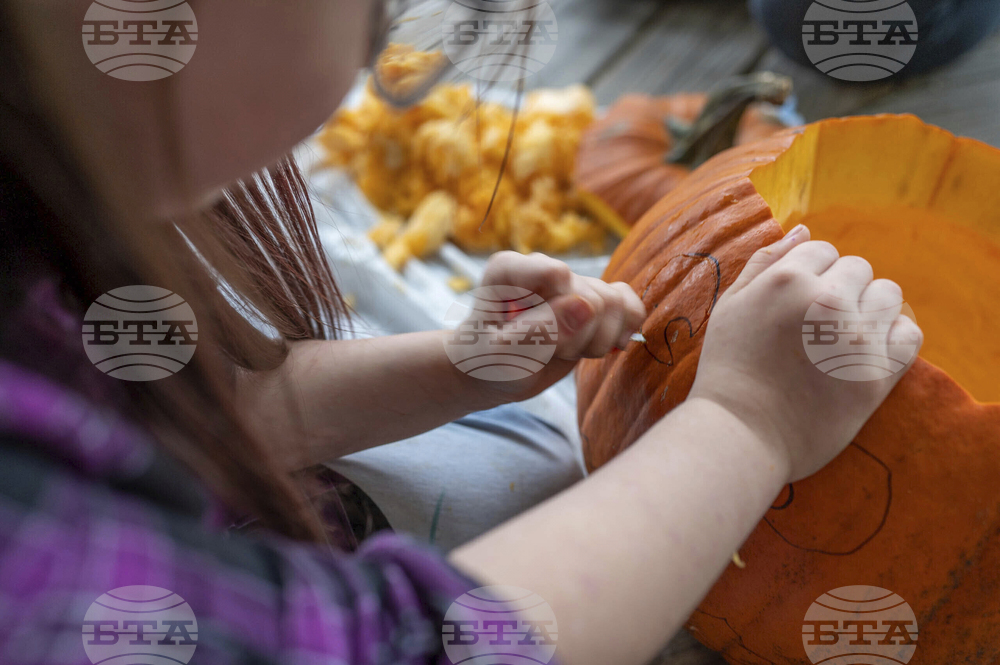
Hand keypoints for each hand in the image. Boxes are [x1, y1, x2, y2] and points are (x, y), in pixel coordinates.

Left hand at [462, 251, 645, 400]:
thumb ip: (542, 330)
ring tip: (563, 351)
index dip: (560, 312)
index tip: (535, 336)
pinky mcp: (594, 302)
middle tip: (547, 352)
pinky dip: (621, 332)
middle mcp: (544, 269)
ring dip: (596, 340)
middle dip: (576, 337)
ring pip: (615, 303)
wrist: (492, 374)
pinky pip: (630, 305)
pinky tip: (594, 348)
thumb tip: (586, 305)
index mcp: (511, 269)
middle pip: (591, 296)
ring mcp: (572, 284)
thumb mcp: (505, 354)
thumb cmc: (487, 362)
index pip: (558, 274)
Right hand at [689, 225, 922, 481]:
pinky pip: (909, 333)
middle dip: (840, 289)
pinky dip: (894, 336)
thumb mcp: (731, 306)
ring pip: (888, 294)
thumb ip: (766, 262)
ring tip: (842, 337)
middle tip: (815, 325)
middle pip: (858, 269)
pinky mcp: (877, 374)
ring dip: (869, 308)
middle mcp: (825, 301)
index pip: (822, 250)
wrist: (740, 433)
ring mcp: (855, 339)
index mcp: (786, 280)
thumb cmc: (729, 369)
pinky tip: (866, 351)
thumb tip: (803, 228)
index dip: (810, 274)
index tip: (796, 305)